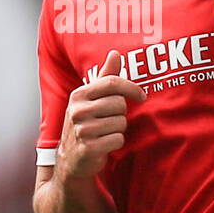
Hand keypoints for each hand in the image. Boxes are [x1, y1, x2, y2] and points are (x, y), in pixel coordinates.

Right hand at [56, 48, 146, 179]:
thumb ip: (106, 77)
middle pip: (120, 104)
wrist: (71, 159)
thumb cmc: (86, 124)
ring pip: (121, 122)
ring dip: (118, 129)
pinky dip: (116, 142)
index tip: (142, 96)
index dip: (131, 88)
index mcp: (79, 95)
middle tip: (109, 120)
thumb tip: (115, 53)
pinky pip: (118, 139)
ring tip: (105, 133)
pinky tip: (104, 144)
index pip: (112, 83)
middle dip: (121, 113)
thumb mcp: (91, 99)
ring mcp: (82, 130)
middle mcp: (78, 110)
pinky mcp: (88, 148)